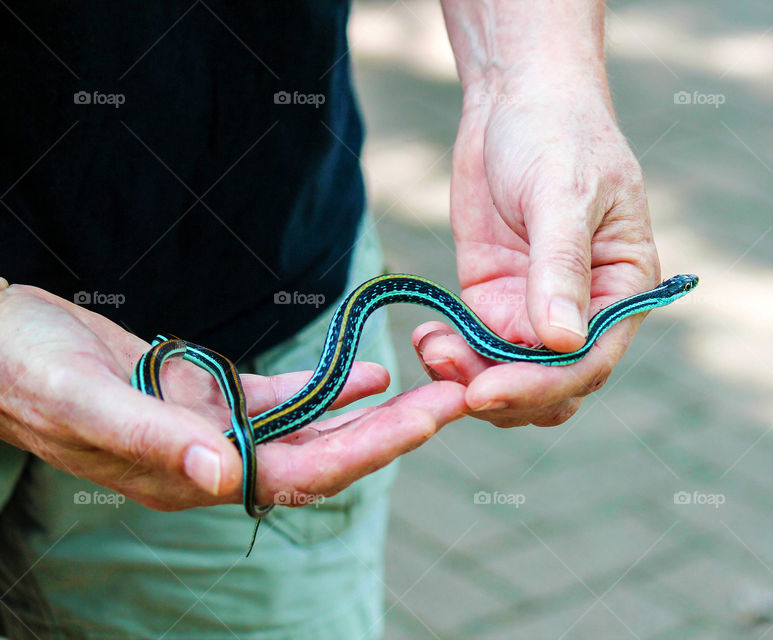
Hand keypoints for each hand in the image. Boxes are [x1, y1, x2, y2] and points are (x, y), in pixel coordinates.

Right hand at [0, 282, 465, 509]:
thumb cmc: (24, 371)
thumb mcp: (83, 400)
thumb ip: (153, 439)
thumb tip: (226, 477)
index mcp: (188, 476)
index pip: (297, 474)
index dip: (365, 453)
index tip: (423, 422)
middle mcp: (211, 462)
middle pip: (319, 456)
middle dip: (388, 433)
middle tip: (454, 400)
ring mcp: (212, 430)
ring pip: (308, 430)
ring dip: (366, 414)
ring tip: (426, 388)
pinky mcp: (206, 397)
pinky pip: (280, 398)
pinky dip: (324, 388)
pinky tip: (366, 373)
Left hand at [414, 69, 659, 427]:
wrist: (515, 98)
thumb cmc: (558, 133)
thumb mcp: (562, 192)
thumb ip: (562, 265)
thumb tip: (564, 342)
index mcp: (622, 290)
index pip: (590, 363)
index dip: (541, 387)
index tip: (488, 392)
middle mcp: (583, 310)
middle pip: (550, 385)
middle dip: (504, 394)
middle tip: (454, 381)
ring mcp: (535, 308)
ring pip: (508, 375)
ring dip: (471, 378)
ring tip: (432, 348)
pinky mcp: (493, 299)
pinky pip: (475, 347)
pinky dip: (451, 354)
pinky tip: (427, 335)